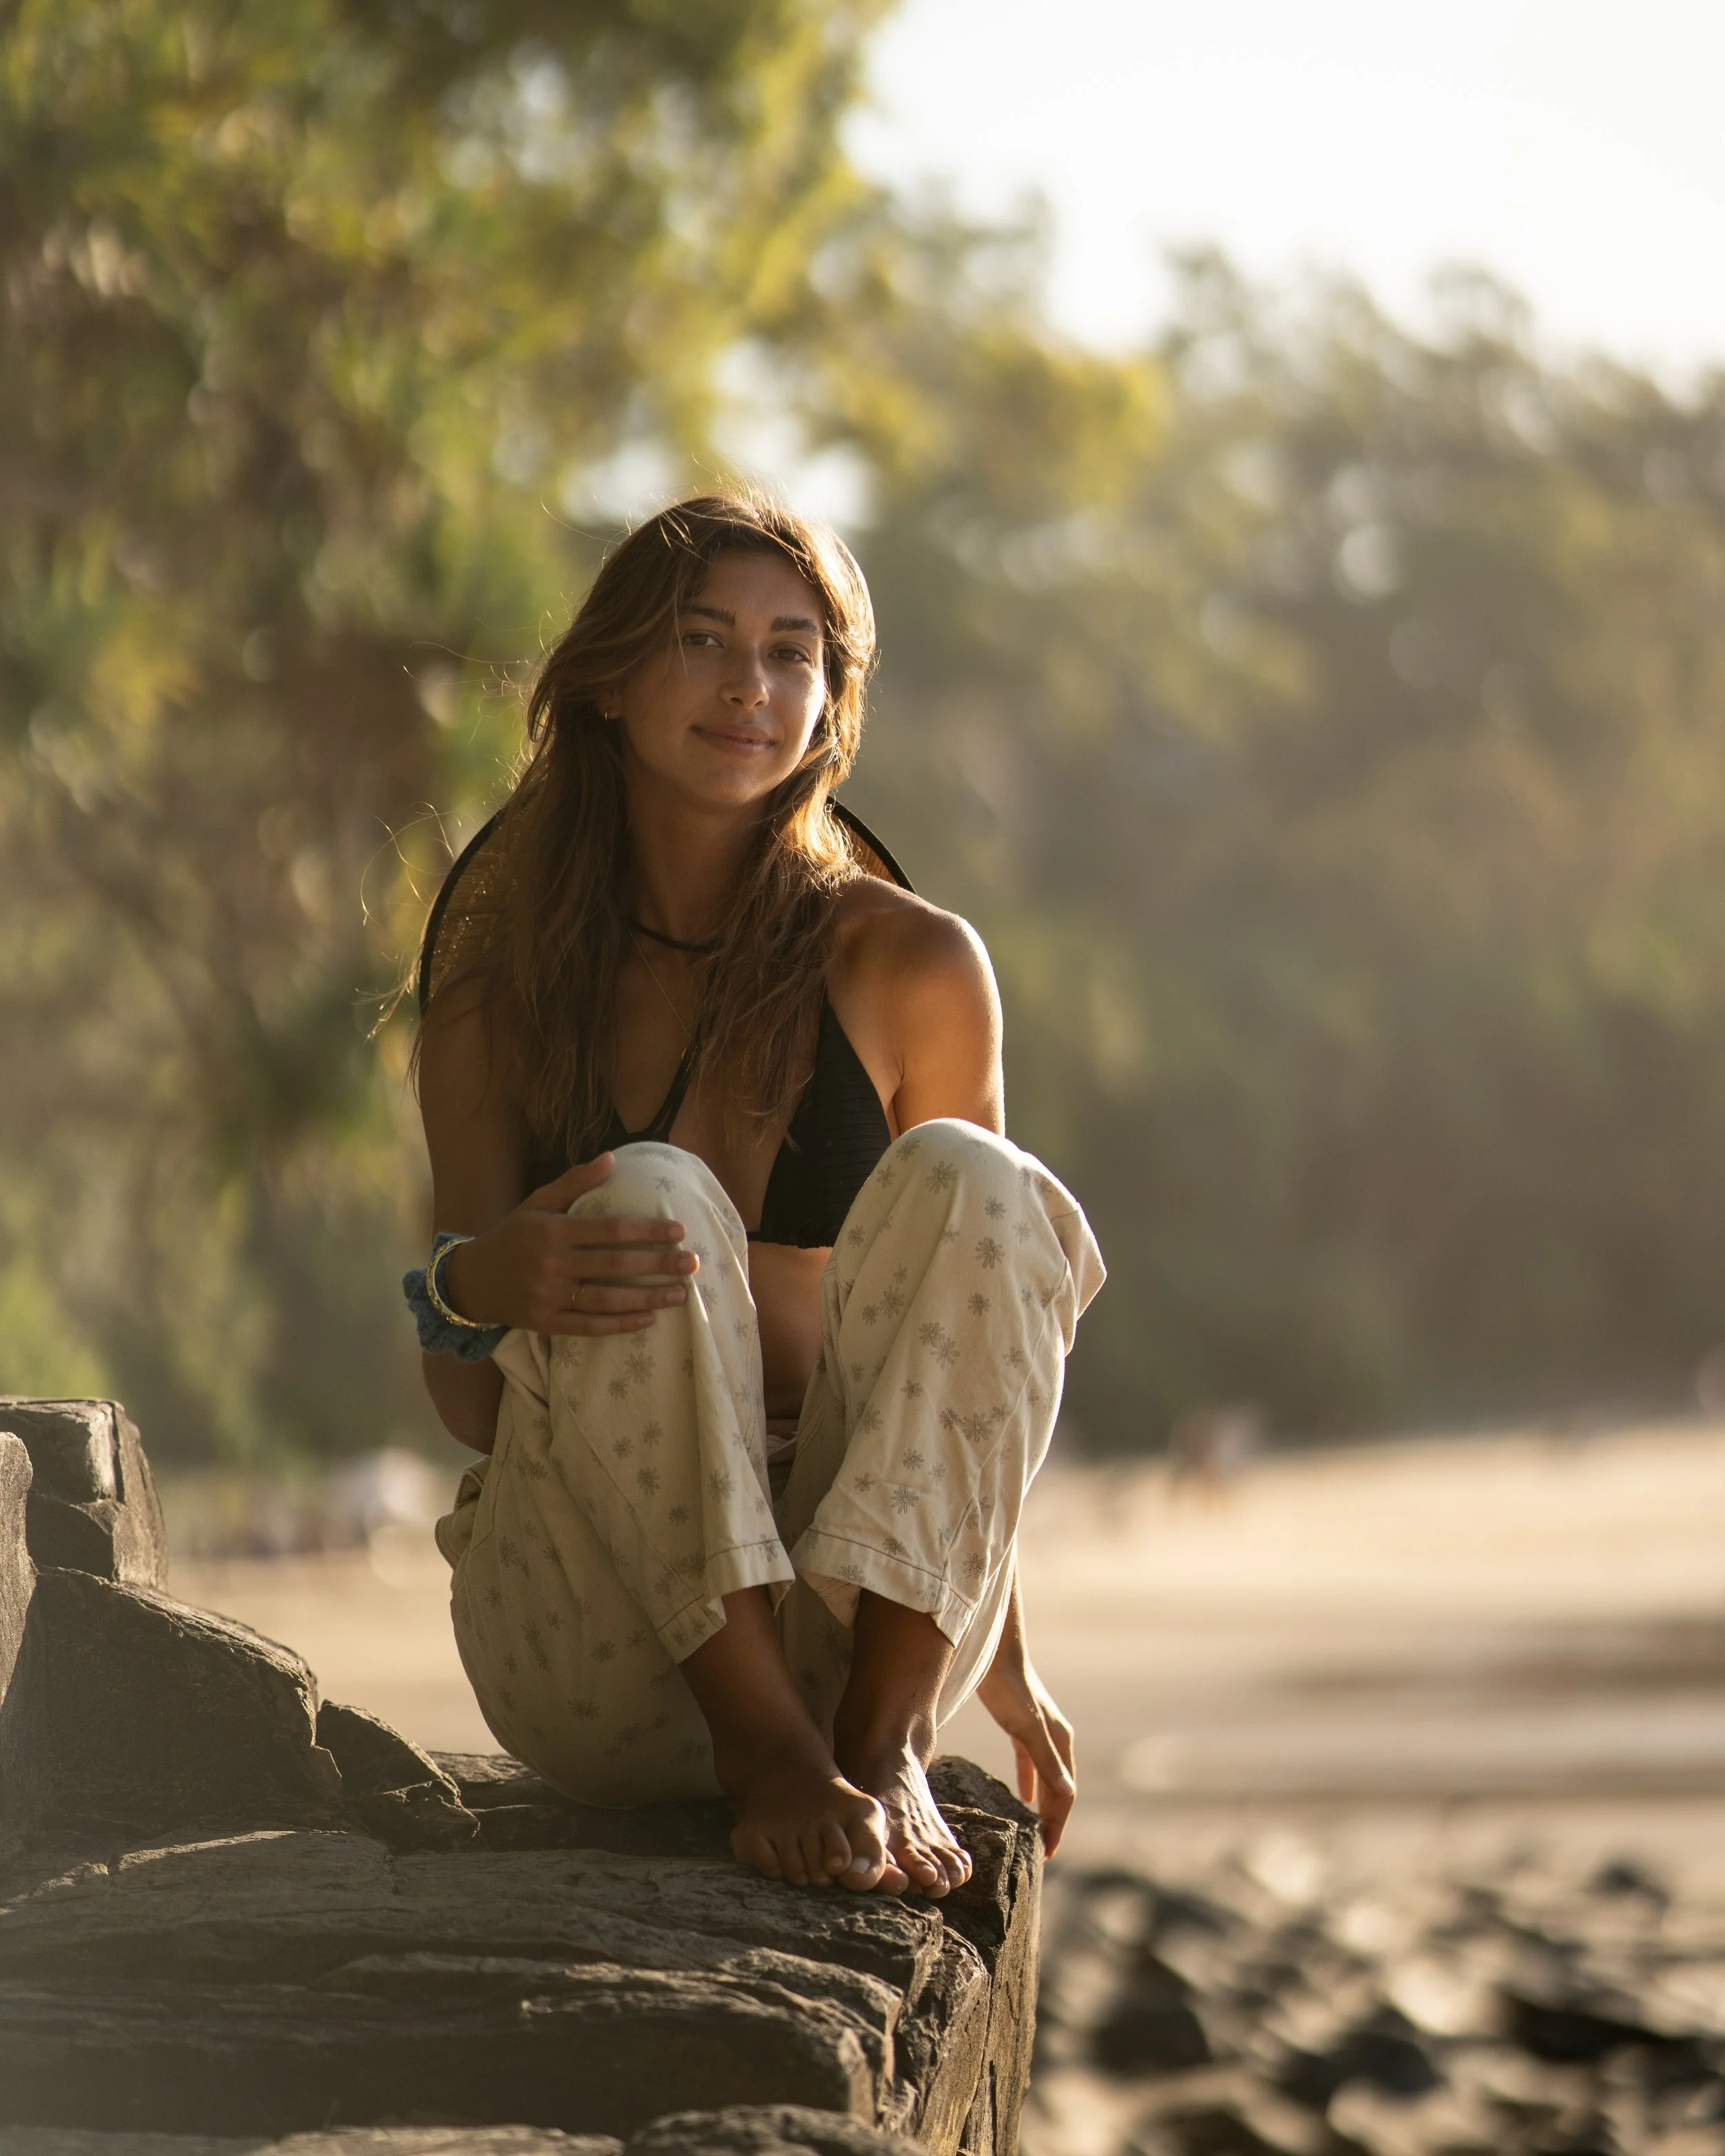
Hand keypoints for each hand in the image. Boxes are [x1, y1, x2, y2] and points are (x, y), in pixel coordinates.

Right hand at [439, 1156, 698, 1335]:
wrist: (470, 1279)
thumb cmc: (512, 1235)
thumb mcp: (537, 1202)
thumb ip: (574, 1182)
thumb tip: (612, 1158)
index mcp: (552, 1231)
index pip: (609, 1230)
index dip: (647, 1231)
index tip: (679, 1231)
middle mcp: (551, 1265)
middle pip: (615, 1266)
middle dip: (658, 1265)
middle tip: (693, 1264)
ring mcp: (548, 1297)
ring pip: (607, 1300)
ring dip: (648, 1298)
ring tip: (681, 1294)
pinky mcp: (546, 1323)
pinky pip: (589, 1326)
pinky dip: (620, 1325)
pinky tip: (648, 1319)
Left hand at [974, 1623, 1075, 1855]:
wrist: (995, 1654)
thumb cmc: (1009, 1689)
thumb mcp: (1027, 1728)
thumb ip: (1045, 1760)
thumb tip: (1066, 1795)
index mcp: (1061, 1743)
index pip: (1065, 1794)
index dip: (1059, 1824)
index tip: (1049, 1852)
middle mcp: (1056, 1739)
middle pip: (1059, 1788)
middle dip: (1055, 1820)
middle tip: (1045, 1850)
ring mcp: (1039, 1733)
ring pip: (1047, 1777)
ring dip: (1044, 1804)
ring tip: (1037, 1830)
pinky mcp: (1022, 1727)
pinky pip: (1031, 1763)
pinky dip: (1030, 1782)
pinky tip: (1023, 1797)